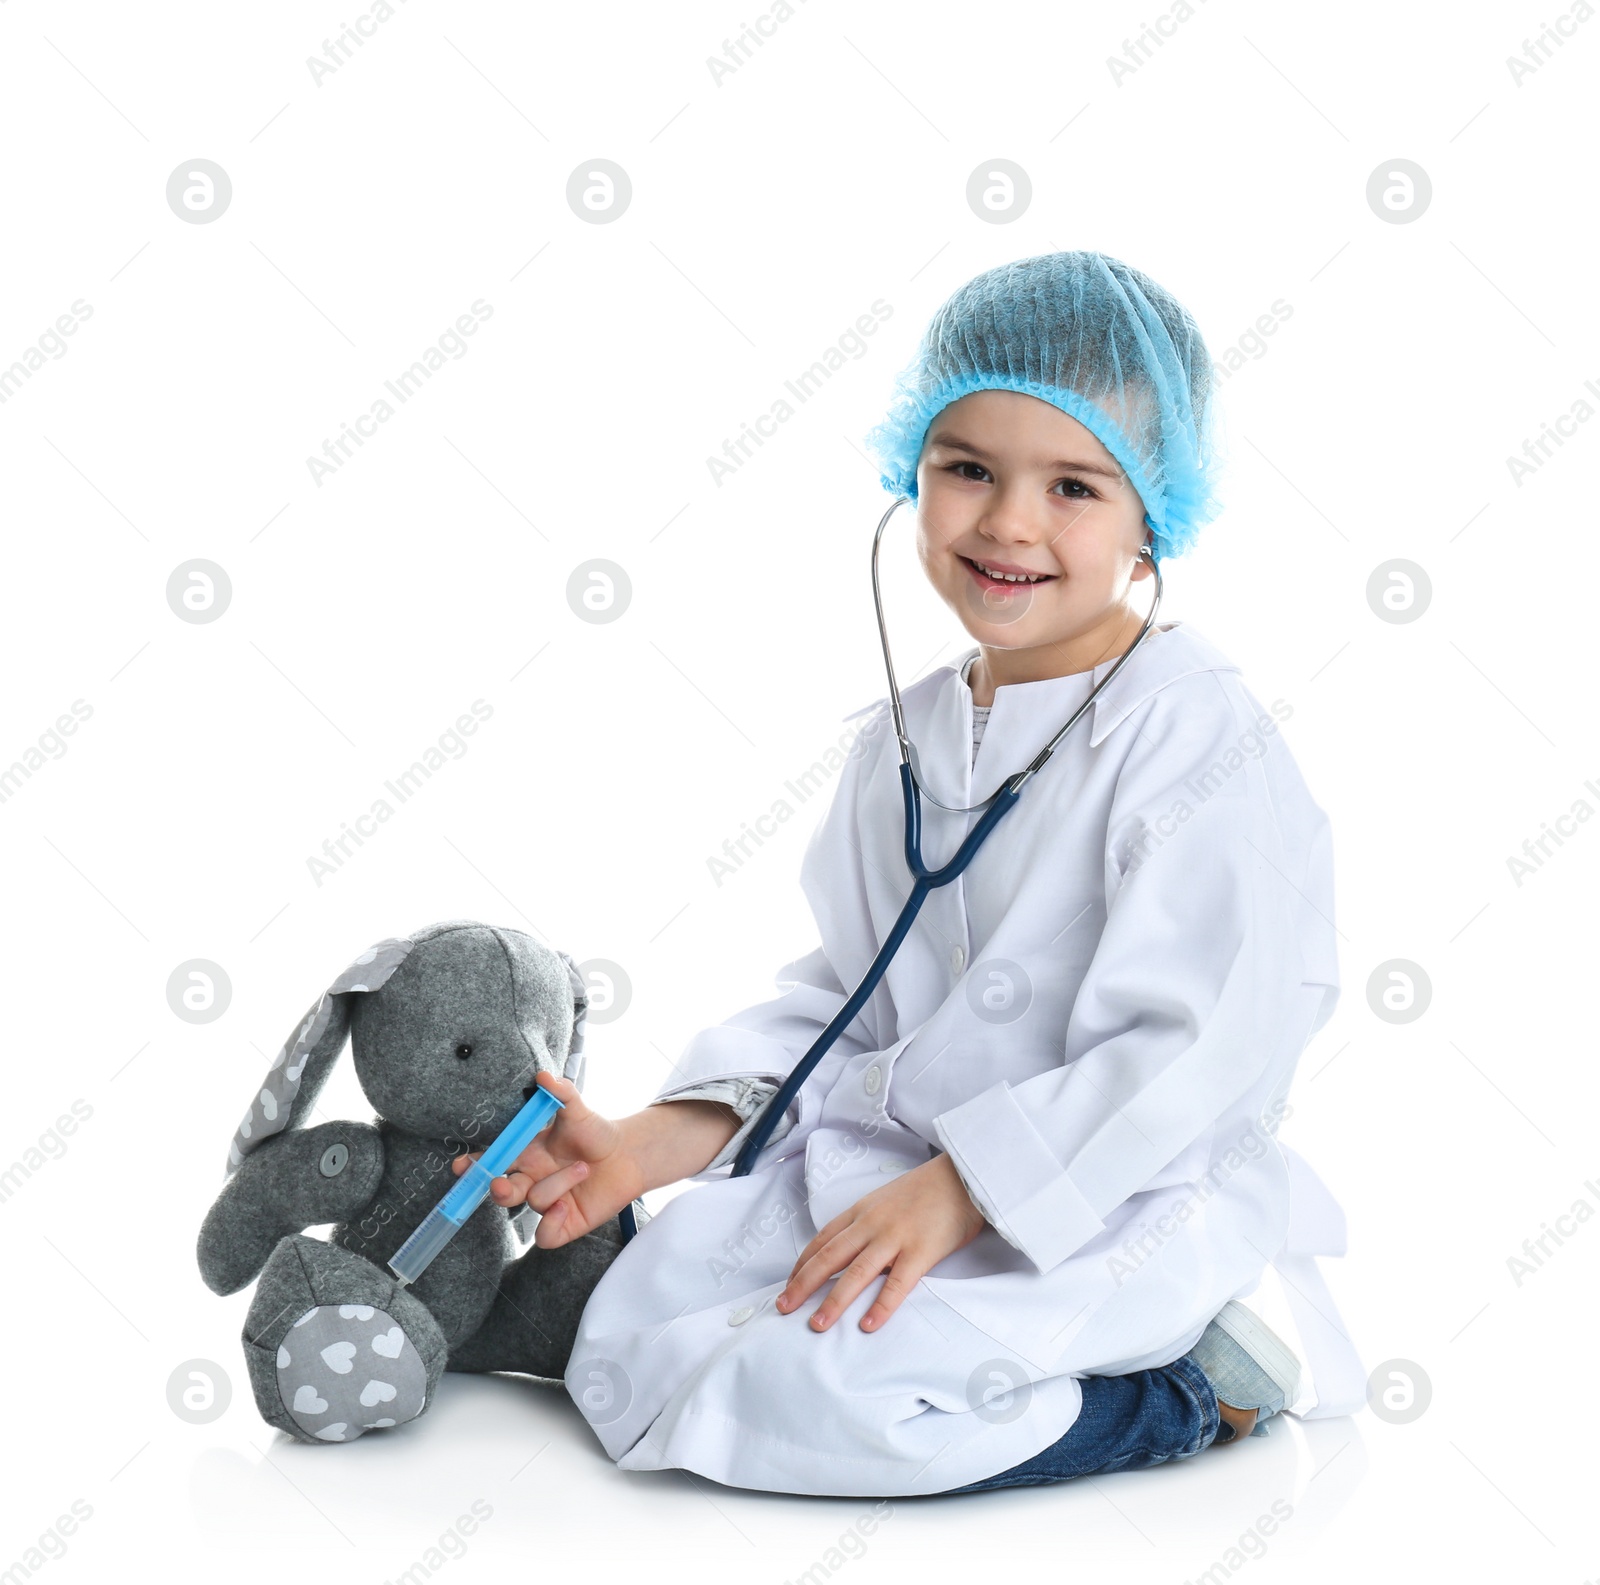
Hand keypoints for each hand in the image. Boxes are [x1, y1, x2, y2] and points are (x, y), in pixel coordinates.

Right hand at [450, 1076, 743, 1248]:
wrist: (628, 1156)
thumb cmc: (596, 1133)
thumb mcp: (578, 1111)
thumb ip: (561, 1094)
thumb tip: (544, 1075)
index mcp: (527, 1154)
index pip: (493, 1162)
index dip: (474, 1166)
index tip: (461, 1166)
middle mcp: (532, 1180)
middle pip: (502, 1192)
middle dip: (497, 1190)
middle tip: (502, 1184)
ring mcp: (546, 1204)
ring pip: (533, 1202)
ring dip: (557, 1185)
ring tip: (582, 1168)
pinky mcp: (563, 1225)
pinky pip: (545, 1235)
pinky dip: (551, 1223)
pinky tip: (566, 1207)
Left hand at [775, 1153, 986, 1332]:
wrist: (962, 1176)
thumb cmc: (927, 1190)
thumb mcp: (886, 1201)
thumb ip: (867, 1224)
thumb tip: (851, 1253)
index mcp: (861, 1211)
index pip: (822, 1240)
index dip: (802, 1264)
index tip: (788, 1285)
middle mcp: (871, 1224)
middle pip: (829, 1257)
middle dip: (803, 1284)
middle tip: (783, 1308)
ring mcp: (895, 1237)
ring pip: (856, 1272)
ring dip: (834, 1301)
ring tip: (817, 1325)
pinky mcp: (921, 1251)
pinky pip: (897, 1284)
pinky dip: (881, 1306)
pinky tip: (868, 1325)